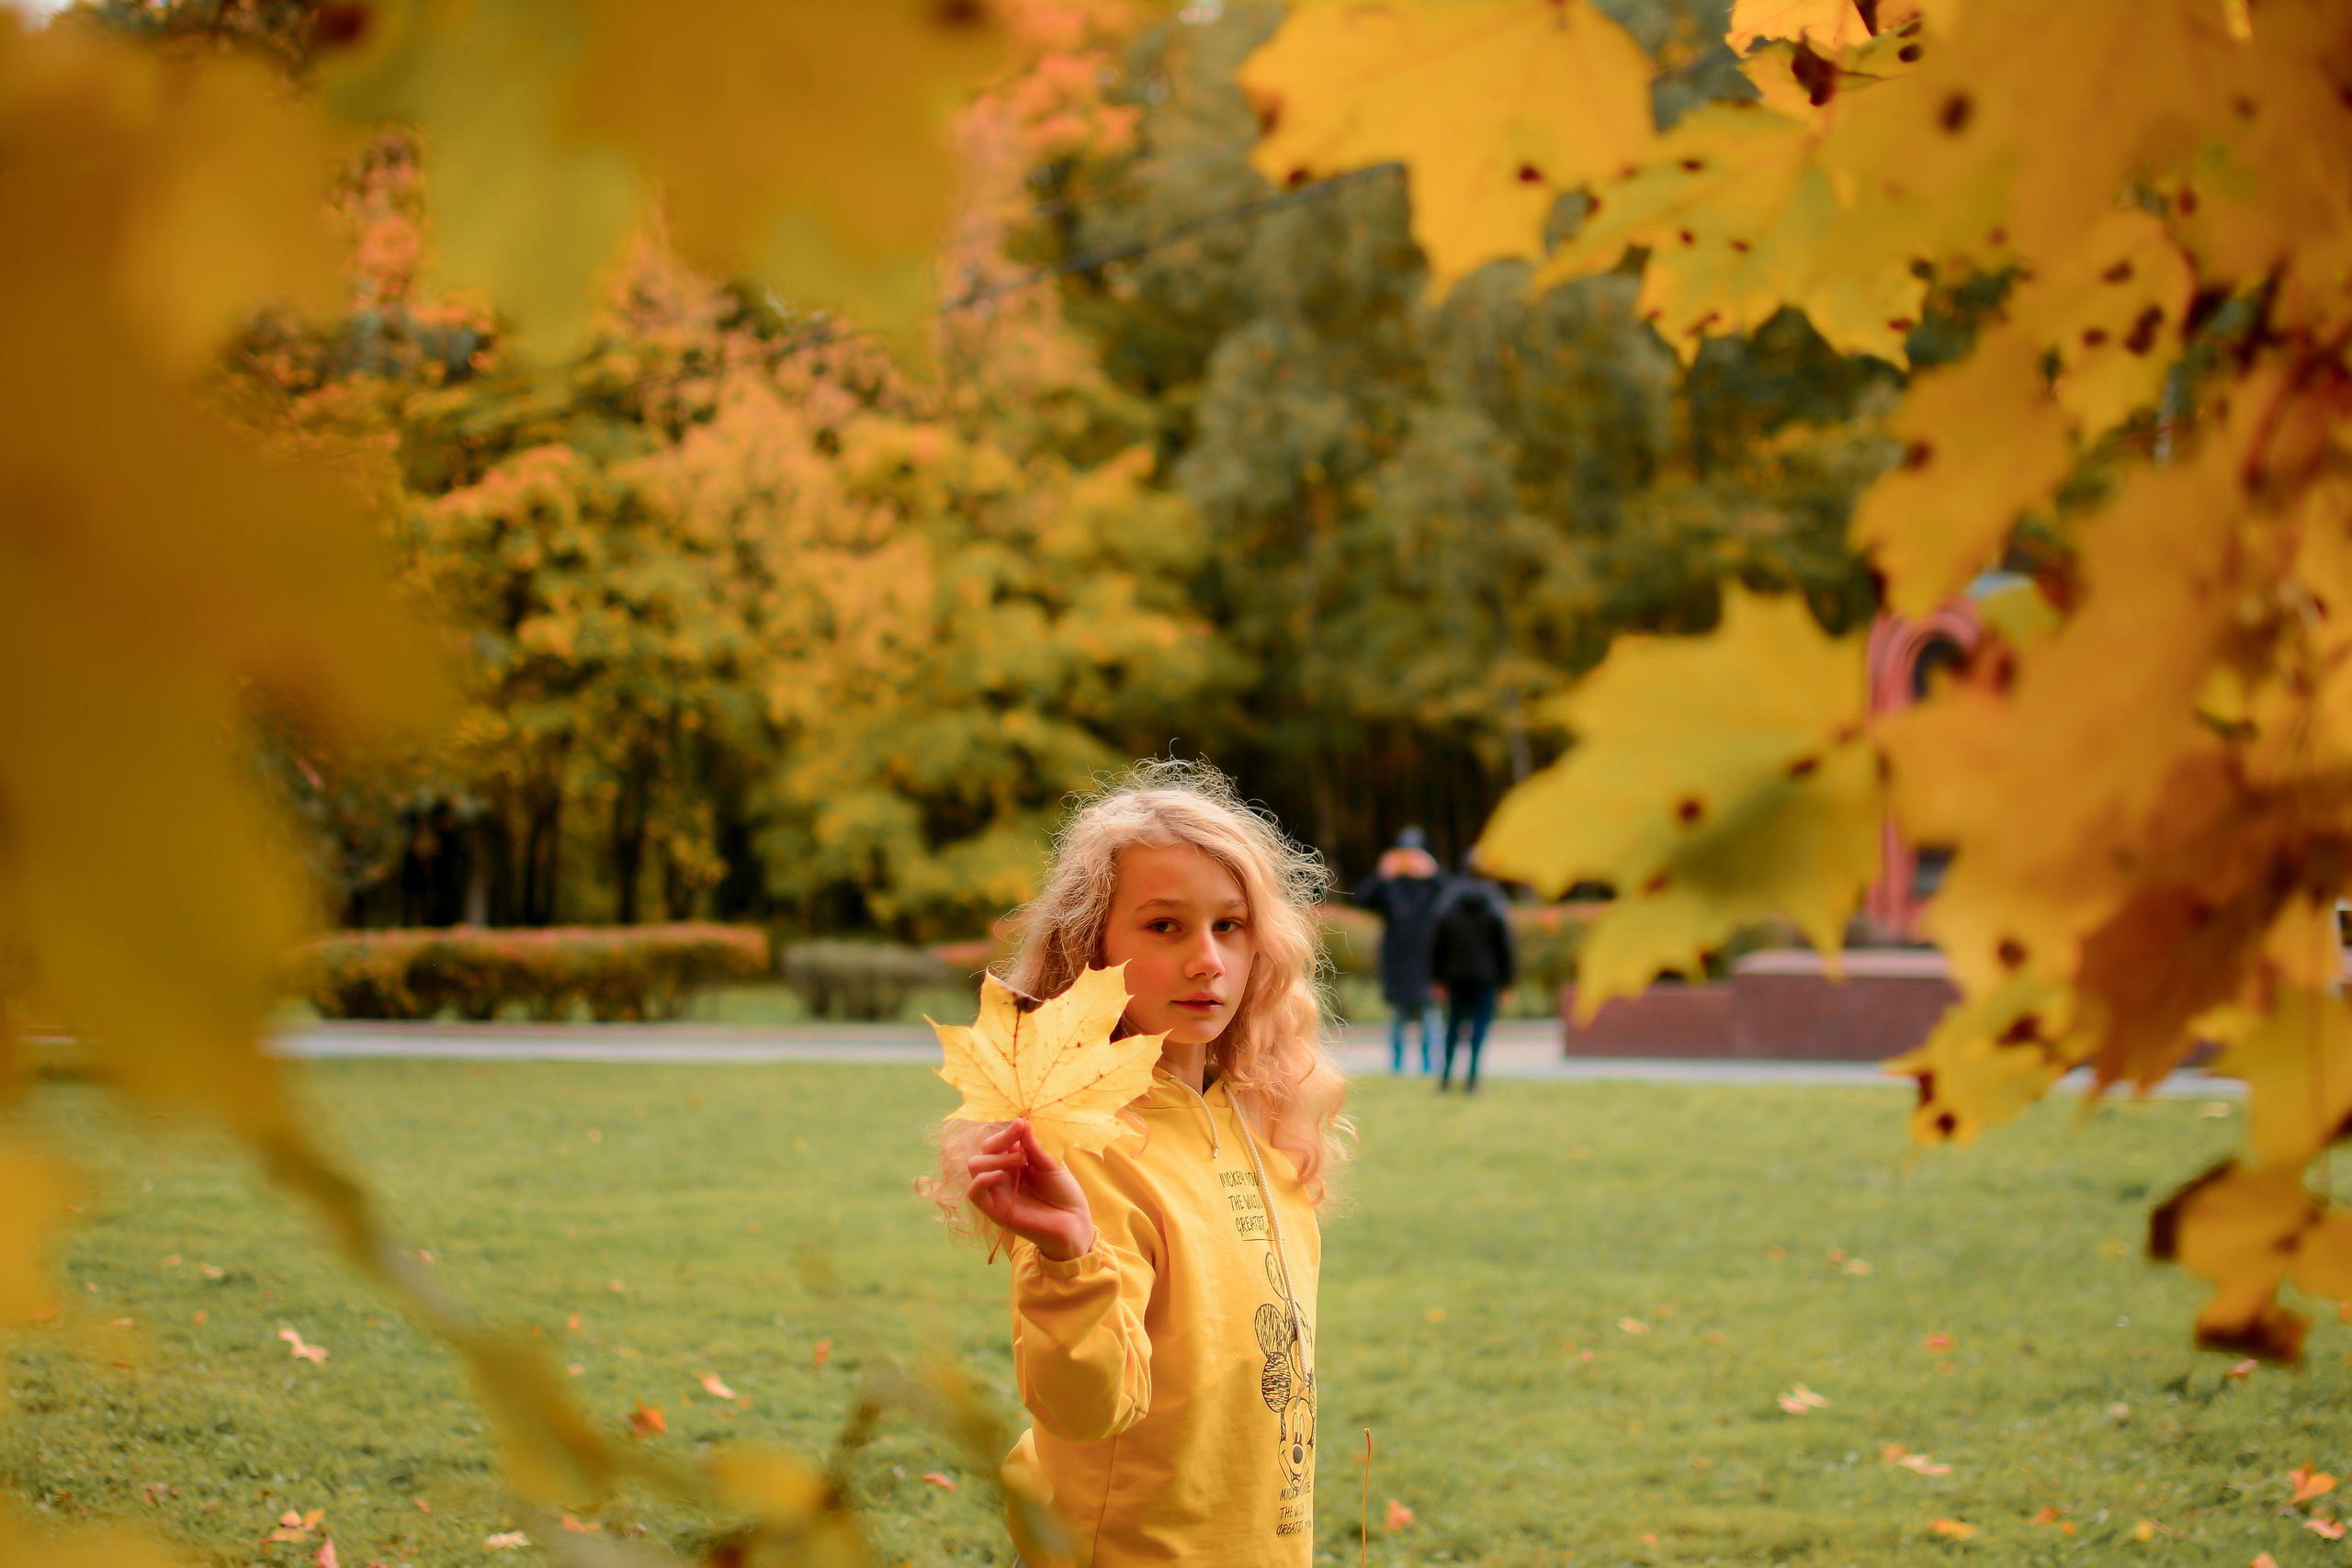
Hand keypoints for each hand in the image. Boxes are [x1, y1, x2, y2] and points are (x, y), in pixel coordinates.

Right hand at [966, 1120, 1096, 1261]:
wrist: (1073, 1223)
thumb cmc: (1065, 1194)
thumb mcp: (1050, 1165)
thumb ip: (1033, 1147)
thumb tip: (1020, 1122)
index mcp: (1015, 1162)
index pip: (998, 1142)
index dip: (1006, 1132)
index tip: (1020, 1125)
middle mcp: (1002, 1175)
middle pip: (984, 1151)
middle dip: (1000, 1143)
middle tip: (1023, 1152)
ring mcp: (997, 1192)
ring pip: (975, 1167)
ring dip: (995, 1159)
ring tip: (1021, 1163)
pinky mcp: (993, 1210)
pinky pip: (974, 1193)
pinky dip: (982, 1180)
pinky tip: (1002, 1176)